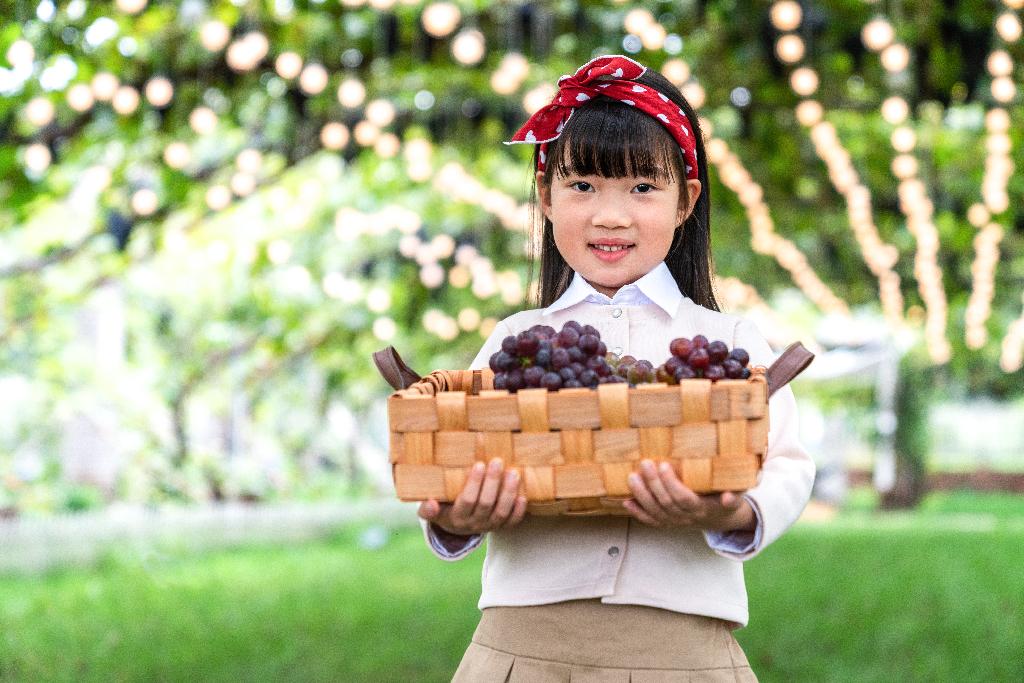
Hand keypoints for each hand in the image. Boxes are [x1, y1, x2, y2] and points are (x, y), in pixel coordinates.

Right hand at [417, 458, 527, 536]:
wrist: (458, 528)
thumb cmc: (445, 510)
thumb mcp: (433, 511)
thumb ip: (427, 509)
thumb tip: (430, 504)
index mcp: (456, 518)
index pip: (467, 500)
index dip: (474, 484)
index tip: (479, 464)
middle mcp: (473, 524)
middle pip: (485, 504)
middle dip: (492, 482)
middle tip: (497, 461)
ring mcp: (489, 527)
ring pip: (501, 512)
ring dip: (508, 493)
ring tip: (513, 473)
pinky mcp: (501, 527)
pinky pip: (512, 522)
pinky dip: (518, 511)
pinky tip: (523, 496)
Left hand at [623, 459, 755, 531]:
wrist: (720, 520)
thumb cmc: (726, 502)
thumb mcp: (737, 499)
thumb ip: (735, 496)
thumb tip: (730, 497)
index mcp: (702, 509)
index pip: (684, 498)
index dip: (671, 483)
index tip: (663, 465)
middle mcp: (686, 517)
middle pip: (666, 502)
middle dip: (653, 483)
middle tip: (645, 464)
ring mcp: (675, 522)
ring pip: (655, 511)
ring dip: (642, 495)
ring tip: (632, 478)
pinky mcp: (668, 523)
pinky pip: (651, 520)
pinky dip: (638, 512)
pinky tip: (626, 502)